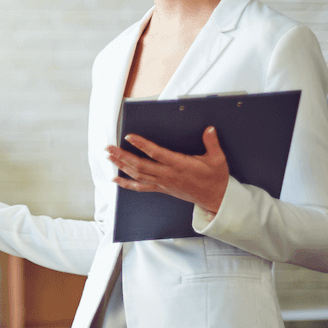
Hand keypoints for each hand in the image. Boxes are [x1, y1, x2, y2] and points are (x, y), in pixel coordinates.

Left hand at [106, 126, 229, 216]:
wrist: (216, 199)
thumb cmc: (216, 178)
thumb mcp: (218, 159)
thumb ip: (212, 143)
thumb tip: (209, 129)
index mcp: (180, 165)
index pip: (156, 154)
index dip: (142, 145)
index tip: (129, 136)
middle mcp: (168, 174)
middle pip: (140, 165)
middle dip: (122, 156)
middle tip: (109, 147)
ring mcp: (163, 183)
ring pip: (137, 175)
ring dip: (121, 165)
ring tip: (109, 157)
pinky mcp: (161, 189)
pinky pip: (140, 187)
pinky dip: (126, 184)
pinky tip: (115, 179)